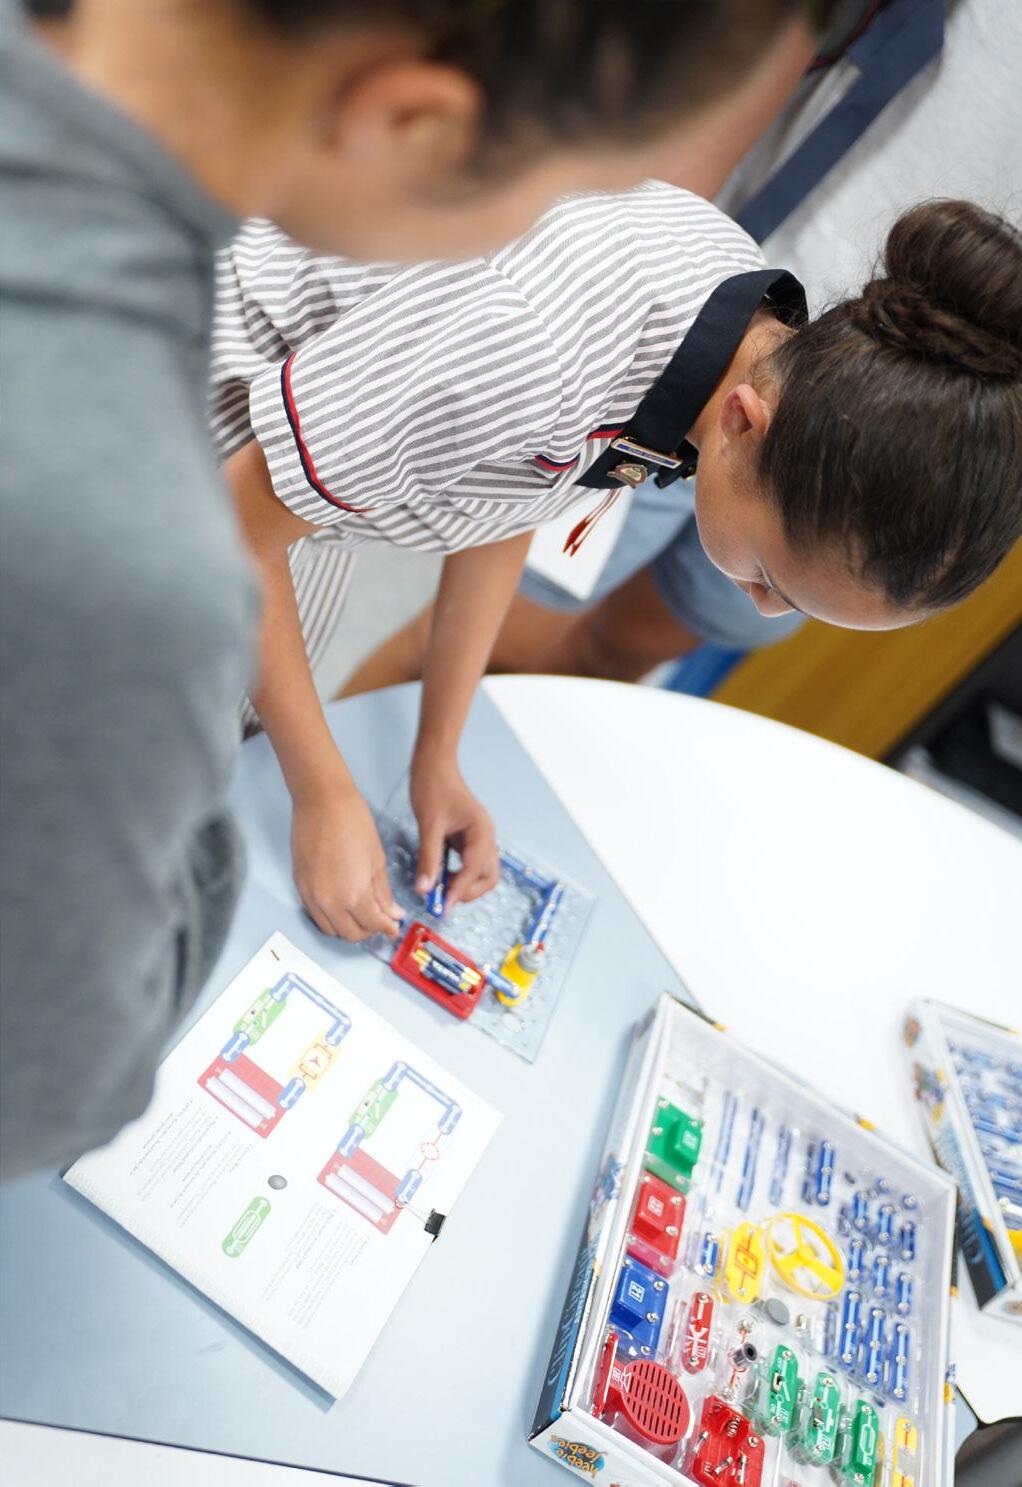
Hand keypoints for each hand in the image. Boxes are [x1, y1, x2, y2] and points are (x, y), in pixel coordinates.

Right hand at [291, 785, 402, 941]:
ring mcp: (310, 895)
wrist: (321, 801)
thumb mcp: (377, 859)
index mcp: (353, 895)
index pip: (373, 925)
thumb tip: (392, 913)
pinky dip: (331, 918)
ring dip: (348, 927)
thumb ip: (383, 892)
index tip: (394, 925)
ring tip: (362, 914)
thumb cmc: (353, 822)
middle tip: (381, 919)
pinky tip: (342, 905)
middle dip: (369, 931)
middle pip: (351, 934)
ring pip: (331, 929)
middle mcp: (329, 902)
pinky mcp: (299, 886)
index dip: (388, 927)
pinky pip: (315, 915)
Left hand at [410, 757, 498, 911]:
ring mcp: (479, 838)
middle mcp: (486, 837)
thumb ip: (429, 858)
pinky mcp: (468, 838)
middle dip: (468, 892)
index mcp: (481, 831)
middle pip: (487, 877)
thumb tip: (425, 888)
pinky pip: (469, 863)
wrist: (435, 763)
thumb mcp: (429, 824)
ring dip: (464, 885)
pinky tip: (440, 875)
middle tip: (443, 901)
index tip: (442, 906)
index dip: (459, 890)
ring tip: (440, 891)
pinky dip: (458, 874)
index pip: (475, 870)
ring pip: (480, 872)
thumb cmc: (433, 785)